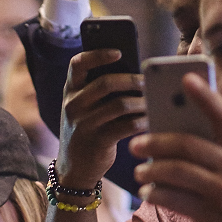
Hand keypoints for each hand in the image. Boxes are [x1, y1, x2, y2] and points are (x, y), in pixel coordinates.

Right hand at [56, 50, 146, 190]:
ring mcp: (83, 124)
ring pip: (119, 104)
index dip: (98, 54)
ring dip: (140, 101)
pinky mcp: (97, 141)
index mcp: (70, 91)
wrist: (74, 168)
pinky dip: (141, 121)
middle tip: (147, 82)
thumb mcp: (84, 108)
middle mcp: (73, 106)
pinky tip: (149, 120)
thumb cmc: (87, 130)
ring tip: (152, 101)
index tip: (119, 53)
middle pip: (106, 83)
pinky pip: (126, 126)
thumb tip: (135, 72)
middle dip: (132, 80)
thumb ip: (99, 89)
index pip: (78, 64)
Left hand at [130, 73, 221, 221]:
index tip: (186, 79)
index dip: (205, 96)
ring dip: (152, 170)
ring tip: (139, 172)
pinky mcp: (212, 215)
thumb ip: (219, 156)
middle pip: (188, 144)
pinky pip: (175, 199)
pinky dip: (157, 194)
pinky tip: (147, 193)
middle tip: (136, 143)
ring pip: (177, 171)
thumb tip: (175, 143)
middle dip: (157, 141)